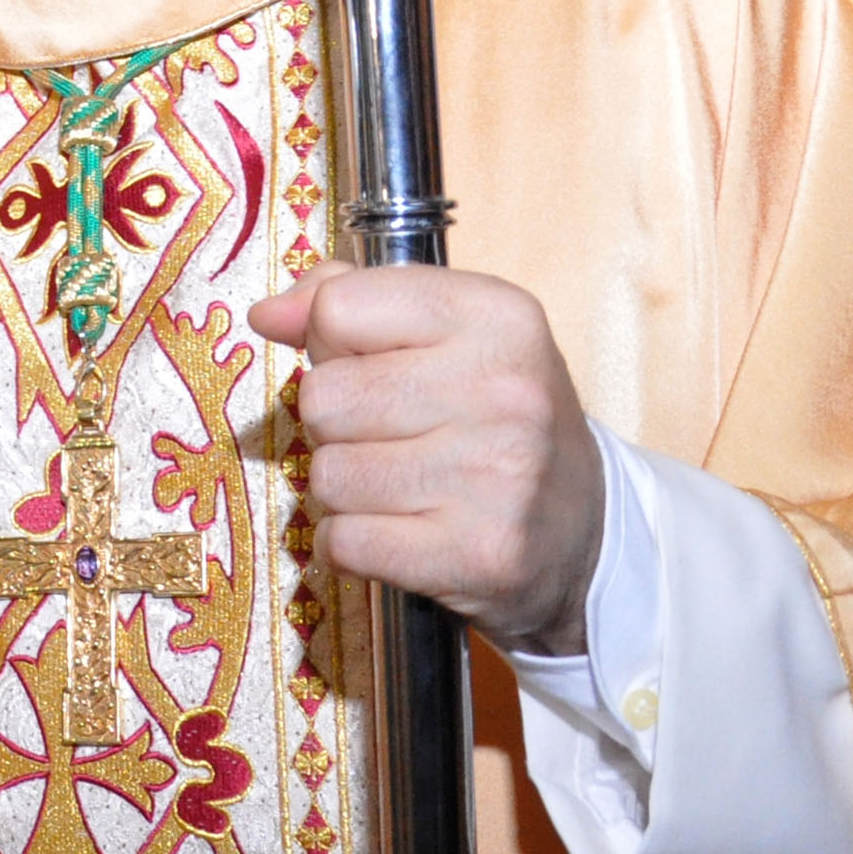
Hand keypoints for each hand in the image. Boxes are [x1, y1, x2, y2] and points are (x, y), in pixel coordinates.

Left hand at [249, 261, 606, 655]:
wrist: (584, 532)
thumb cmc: (496, 419)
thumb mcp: (448, 333)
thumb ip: (351, 300)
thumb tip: (268, 315)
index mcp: (497, 316)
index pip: (339, 307)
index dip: (334, 343)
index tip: (374, 364)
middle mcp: (503, 391)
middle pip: (323, 397)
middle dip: (337, 423)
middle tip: (394, 436)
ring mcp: (495, 476)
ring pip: (328, 474)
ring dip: (346, 488)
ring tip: (403, 485)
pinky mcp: (479, 554)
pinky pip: (345, 541)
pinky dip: (352, 544)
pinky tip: (399, 532)